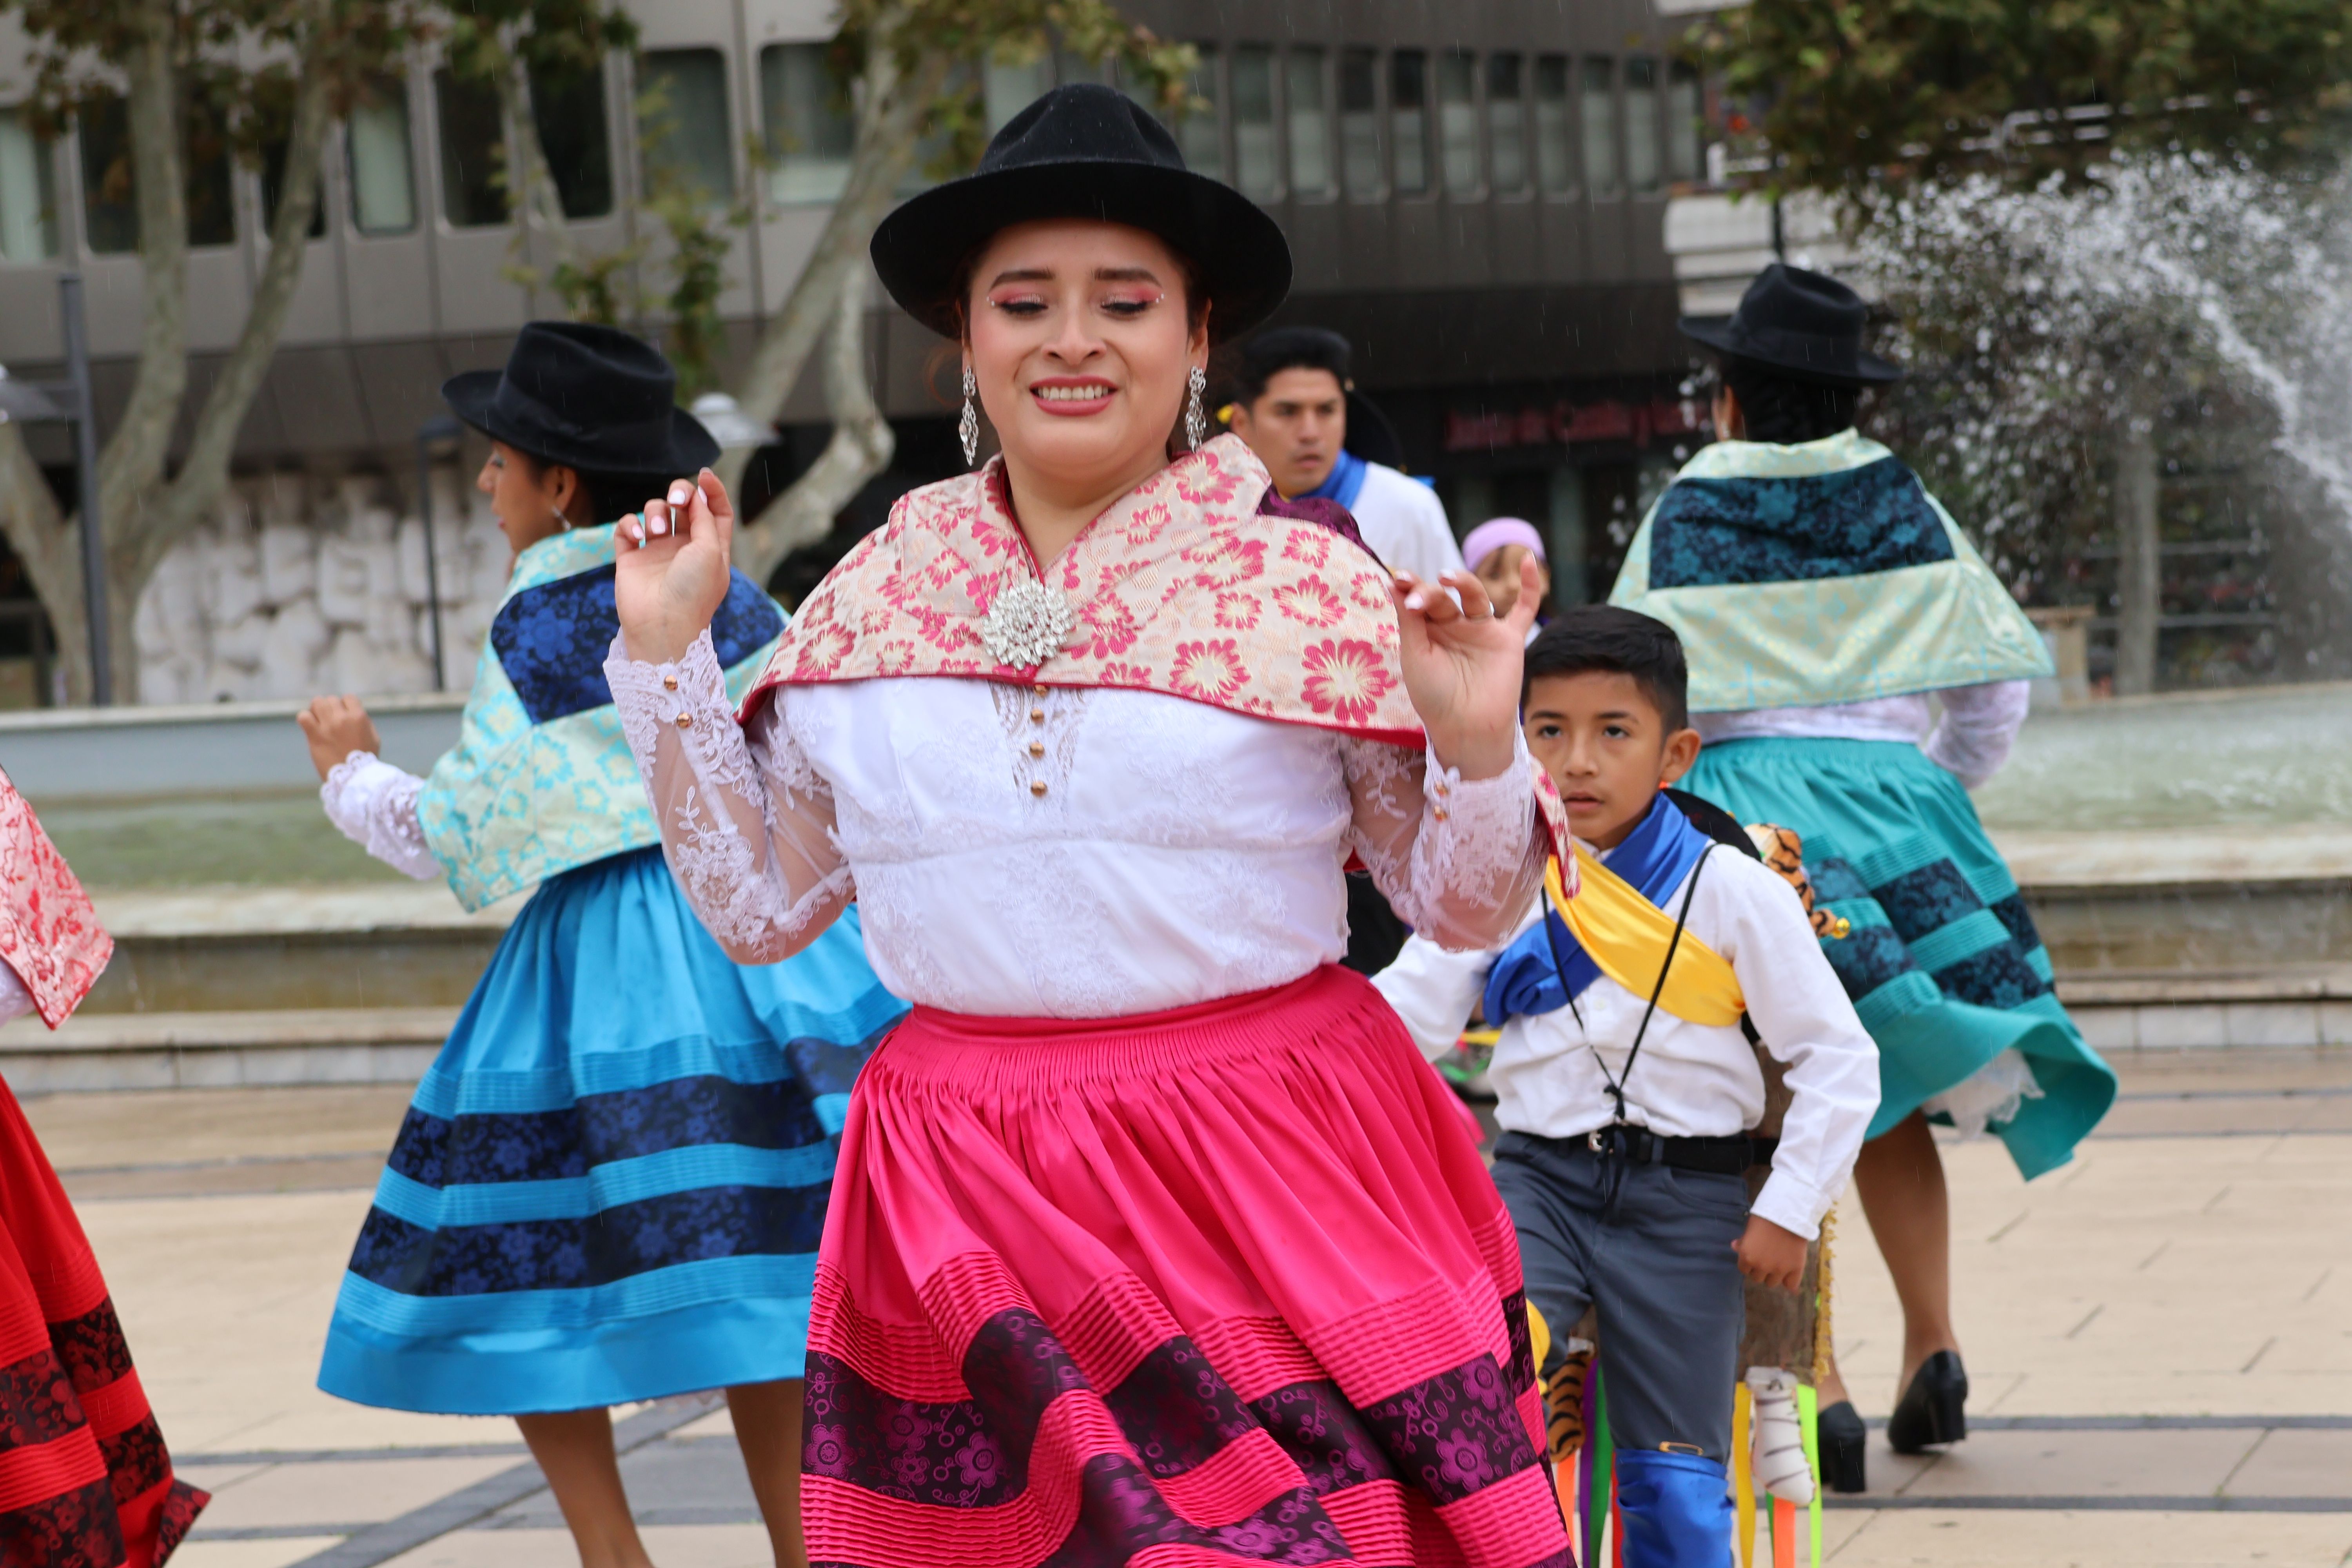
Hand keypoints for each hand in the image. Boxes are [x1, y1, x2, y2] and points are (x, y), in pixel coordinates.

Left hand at [296, 695, 380, 781]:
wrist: (352, 778)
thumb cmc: (364, 759)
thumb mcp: (373, 738)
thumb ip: (364, 722)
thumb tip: (352, 712)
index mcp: (359, 717)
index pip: (348, 698)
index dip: (345, 705)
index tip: (344, 715)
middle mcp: (343, 718)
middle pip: (331, 700)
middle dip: (330, 708)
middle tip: (329, 720)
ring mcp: (327, 726)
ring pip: (316, 703)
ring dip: (317, 710)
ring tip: (318, 720)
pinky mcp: (314, 735)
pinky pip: (303, 717)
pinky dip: (305, 719)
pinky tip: (309, 726)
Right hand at [615, 469, 734, 664]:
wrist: (661, 625)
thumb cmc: (693, 590)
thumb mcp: (712, 550)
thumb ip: (706, 518)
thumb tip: (699, 494)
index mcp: (712, 548)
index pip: (716, 511)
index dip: (712, 491)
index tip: (704, 475)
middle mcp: (685, 548)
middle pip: (684, 505)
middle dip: (679, 492)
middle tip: (677, 500)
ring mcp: (657, 553)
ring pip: (655, 512)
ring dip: (656, 511)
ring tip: (656, 529)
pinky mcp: (631, 558)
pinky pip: (627, 528)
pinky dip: (630, 524)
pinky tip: (637, 536)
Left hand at [1391, 554, 1541, 779]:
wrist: (1465, 729)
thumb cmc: (1433, 697)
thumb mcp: (1414, 657)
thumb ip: (1409, 621)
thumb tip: (1393, 582)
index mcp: (1428, 630)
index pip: (1419, 599)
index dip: (1410, 588)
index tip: (1399, 580)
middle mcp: (1455, 626)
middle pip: (1444, 595)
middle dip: (1430, 593)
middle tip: (1417, 600)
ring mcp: (1482, 630)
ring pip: (1475, 595)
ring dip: (1462, 582)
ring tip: (1447, 577)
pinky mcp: (1509, 640)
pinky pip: (1524, 609)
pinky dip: (1529, 586)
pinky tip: (1527, 559)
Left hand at [1733, 1215, 1808, 1292]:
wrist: (1787, 1213)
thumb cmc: (1765, 1218)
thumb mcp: (1749, 1229)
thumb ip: (1743, 1242)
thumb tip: (1735, 1247)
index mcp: (1747, 1257)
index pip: (1744, 1270)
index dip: (1749, 1263)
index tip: (1755, 1257)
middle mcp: (1761, 1266)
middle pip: (1757, 1278)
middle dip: (1760, 1270)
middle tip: (1766, 1259)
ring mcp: (1779, 1269)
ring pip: (1771, 1283)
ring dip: (1773, 1275)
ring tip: (1778, 1264)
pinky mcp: (1795, 1269)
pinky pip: (1791, 1285)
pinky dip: (1790, 1281)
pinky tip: (1789, 1274)